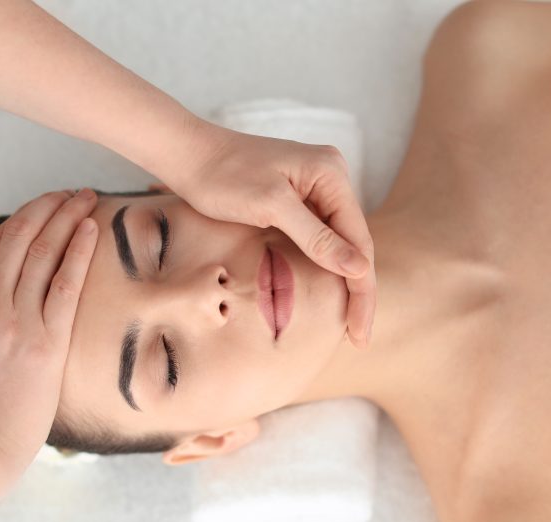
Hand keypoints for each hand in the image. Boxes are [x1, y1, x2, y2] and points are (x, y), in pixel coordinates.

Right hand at [0, 189, 98, 473]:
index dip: (25, 218)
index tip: (47, 204)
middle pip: (20, 237)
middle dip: (48, 206)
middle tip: (72, 191)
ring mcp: (14, 320)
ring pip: (42, 252)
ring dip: (66, 217)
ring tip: (87, 198)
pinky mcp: (44, 341)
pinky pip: (64, 284)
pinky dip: (78, 251)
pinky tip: (91, 229)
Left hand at [169, 124, 375, 346]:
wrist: (188, 155)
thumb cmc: (223, 176)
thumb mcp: (271, 207)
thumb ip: (316, 238)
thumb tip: (360, 269)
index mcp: (331, 173)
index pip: (359, 241)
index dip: (362, 289)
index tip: (359, 331)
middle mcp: (331, 177)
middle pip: (354, 244)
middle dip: (358, 291)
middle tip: (359, 338)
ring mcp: (315, 187)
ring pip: (339, 243)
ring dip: (345, 283)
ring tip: (348, 324)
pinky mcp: (297, 198)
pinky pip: (320, 237)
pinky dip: (326, 267)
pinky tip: (329, 294)